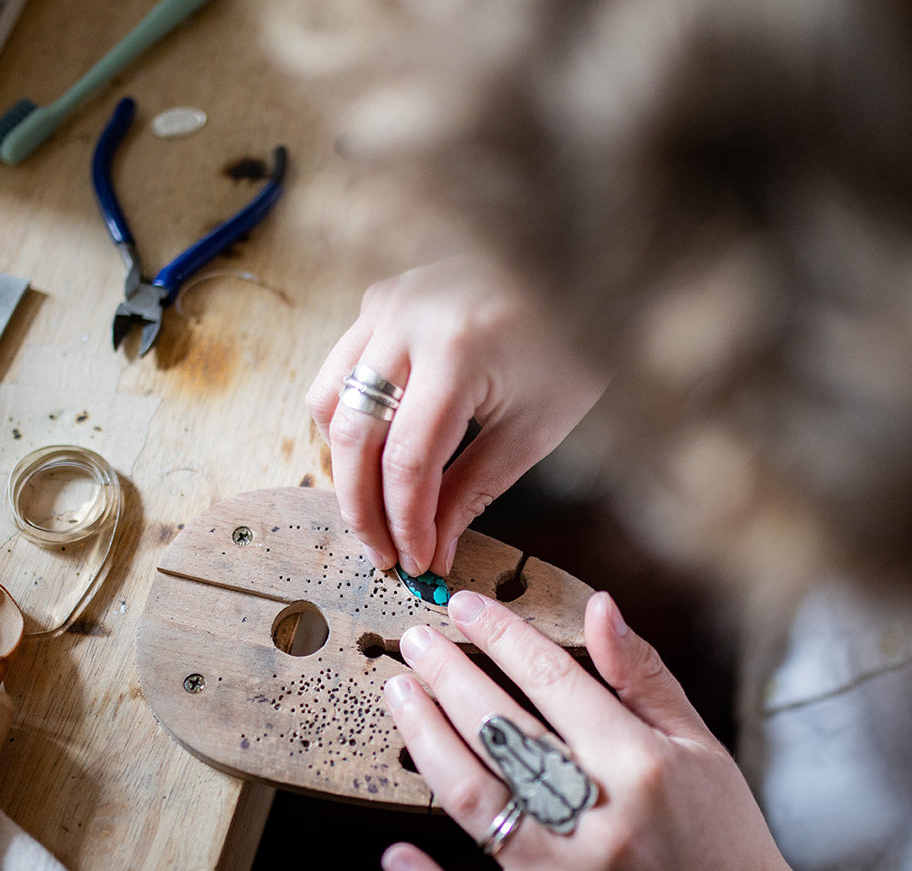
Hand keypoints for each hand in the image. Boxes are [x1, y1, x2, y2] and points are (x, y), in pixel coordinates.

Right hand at [306, 259, 606, 576]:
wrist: (581, 266)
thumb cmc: (573, 342)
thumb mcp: (534, 428)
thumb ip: (472, 490)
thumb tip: (431, 547)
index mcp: (456, 351)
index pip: (408, 463)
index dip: (406, 524)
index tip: (418, 563)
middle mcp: (406, 320)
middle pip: (354, 438)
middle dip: (363, 509)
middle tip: (383, 554)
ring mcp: (386, 303)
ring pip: (329, 403)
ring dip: (345, 466)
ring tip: (375, 510)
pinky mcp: (380, 298)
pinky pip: (340, 370)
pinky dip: (348, 421)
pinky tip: (377, 454)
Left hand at [380, 589, 824, 870]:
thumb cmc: (722, 832)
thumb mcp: (699, 743)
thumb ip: (642, 674)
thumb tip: (599, 606)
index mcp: (639, 764)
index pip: (553, 681)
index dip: (503, 635)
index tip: (466, 605)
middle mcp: (596, 819)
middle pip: (501, 732)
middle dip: (450, 676)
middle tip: (416, 639)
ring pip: (473, 802)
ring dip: (426, 741)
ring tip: (399, 693)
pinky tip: (395, 856)